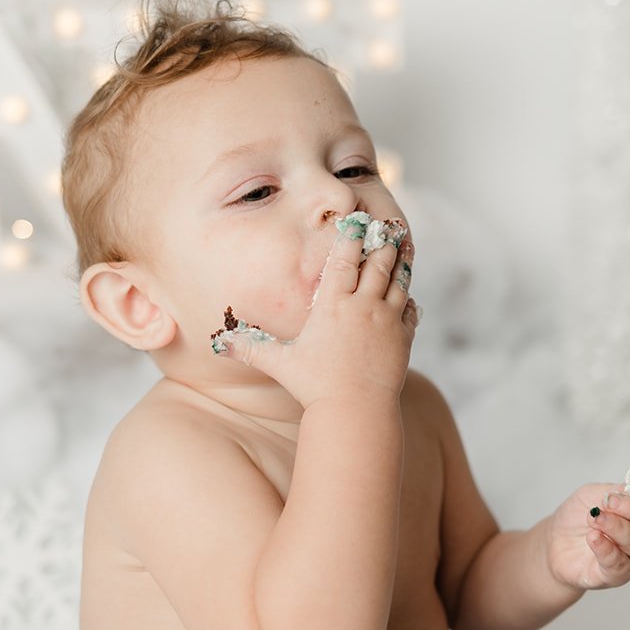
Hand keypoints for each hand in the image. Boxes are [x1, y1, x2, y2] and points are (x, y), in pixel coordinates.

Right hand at [212, 228, 419, 407]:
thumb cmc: (314, 386)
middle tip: (387, 227)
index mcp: (333, 304)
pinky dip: (409, 302)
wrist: (355, 409)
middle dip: (381, 244)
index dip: (352, 237)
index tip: (359, 220)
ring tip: (404, 247)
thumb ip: (251, 348)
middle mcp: (362, 306)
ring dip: (401, 264)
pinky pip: (409, 312)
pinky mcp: (403, 339)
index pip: (344, 260)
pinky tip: (409, 298)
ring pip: (398, 283)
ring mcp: (386, 321)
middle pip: (376, 264)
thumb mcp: (280, 363)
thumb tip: (219, 342)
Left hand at [545, 473, 629, 591]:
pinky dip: (606, 549)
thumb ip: (612, 492)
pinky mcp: (617, 574)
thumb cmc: (577, 517)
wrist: (555, 543)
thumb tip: (629, 491)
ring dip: (614, 527)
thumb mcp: (592, 495)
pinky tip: (594, 538)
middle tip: (608, 502)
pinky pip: (619, 563)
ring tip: (594, 519)